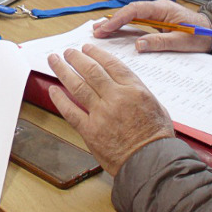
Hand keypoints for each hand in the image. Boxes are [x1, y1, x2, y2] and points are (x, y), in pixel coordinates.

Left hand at [47, 44, 175, 175]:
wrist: (151, 162)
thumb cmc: (157, 139)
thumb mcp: (157, 107)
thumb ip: (140, 94)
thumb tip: (128, 87)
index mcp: (134, 90)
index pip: (111, 64)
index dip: (96, 54)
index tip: (87, 49)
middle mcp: (115, 98)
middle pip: (91, 71)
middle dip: (76, 58)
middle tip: (68, 52)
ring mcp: (101, 114)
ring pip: (77, 86)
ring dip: (63, 71)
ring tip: (55, 61)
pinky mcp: (90, 131)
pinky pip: (70, 111)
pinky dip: (60, 99)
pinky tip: (53, 90)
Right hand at [93, 0, 211, 53]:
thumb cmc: (202, 35)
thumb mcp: (183, 42)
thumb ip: (161, 42)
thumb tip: (138, 45)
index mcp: (163, 9)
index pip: (135, 10)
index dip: (118, 19)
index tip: (106, 28)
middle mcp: (157, 9)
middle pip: (129, 12)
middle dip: (112, 21)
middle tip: (95, 32)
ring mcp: (156, 15)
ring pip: (131, 17)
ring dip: (116, 24)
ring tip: (98, 32)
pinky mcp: (156, 22)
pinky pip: (136, 23)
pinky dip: (124, 27)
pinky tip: (114, 33)